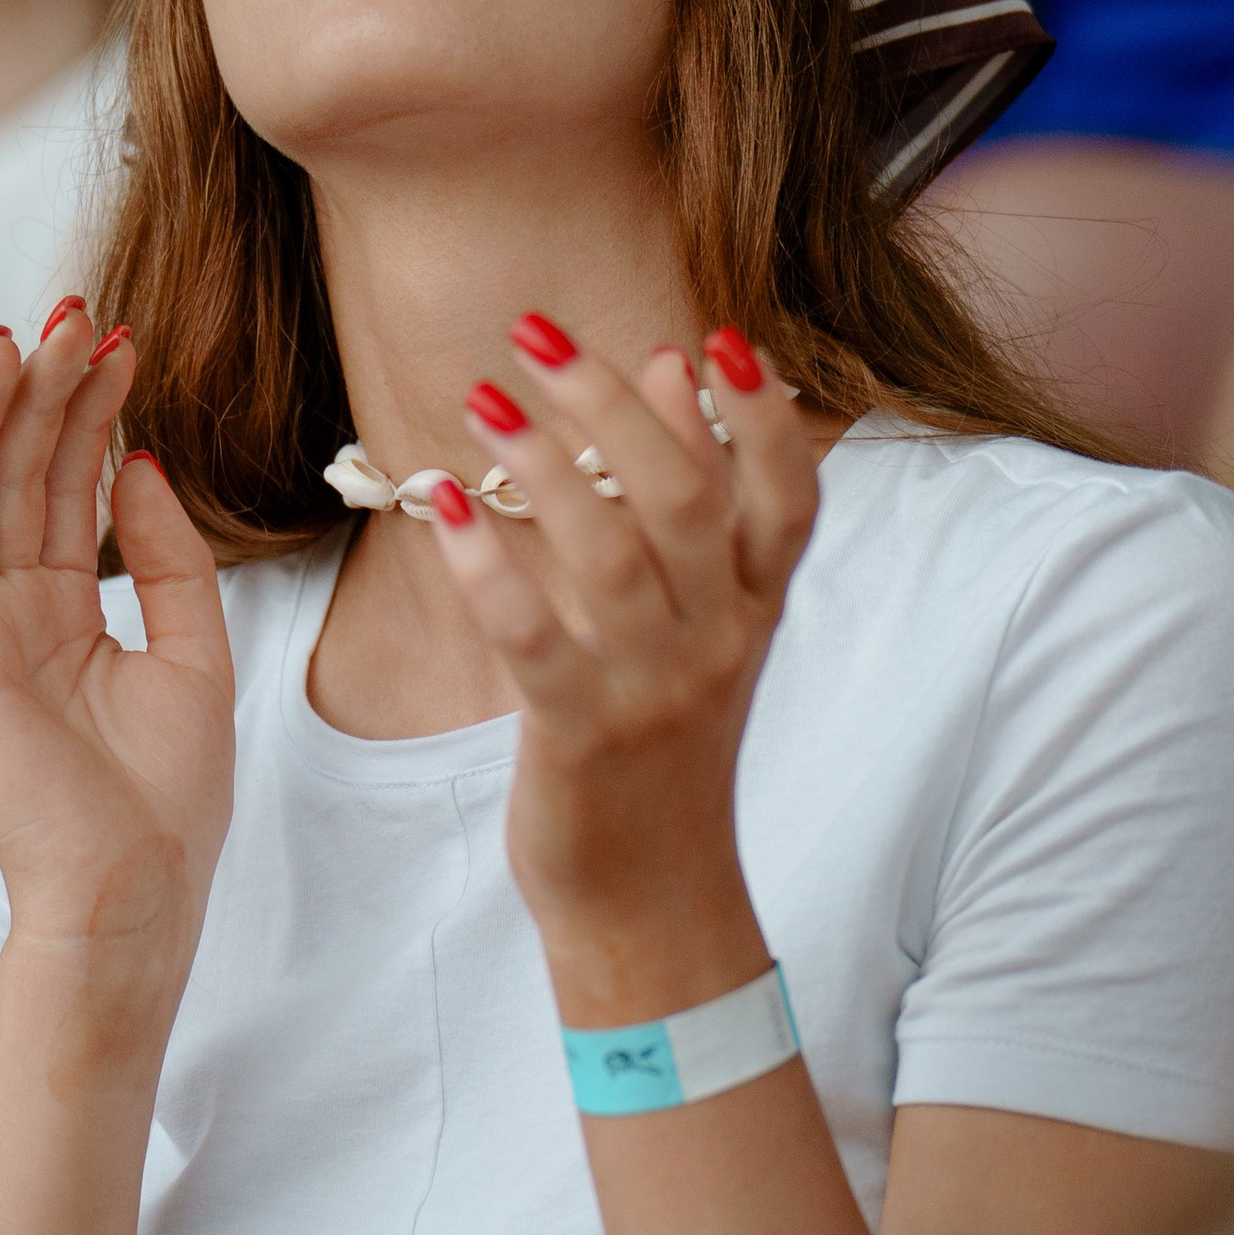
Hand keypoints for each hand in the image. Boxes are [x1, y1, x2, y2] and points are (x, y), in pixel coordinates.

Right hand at [0, 307, 234, 999]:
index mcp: (63, 613)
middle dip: (40, 389)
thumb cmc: (166, 799)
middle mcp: (8, 612)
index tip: (125, 341)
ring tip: (19, 336)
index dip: (89, 411)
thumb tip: (141, 463)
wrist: (136, 893)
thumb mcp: (196, 652)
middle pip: (14, 475)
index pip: (66, 486)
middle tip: (75, 311)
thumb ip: (171, 559)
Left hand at [426, 321, 818, 1018]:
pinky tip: (442, 506)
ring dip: (539, 466)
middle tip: (535, 333)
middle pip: (683, 498)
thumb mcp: (702, 627)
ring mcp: (655, 691)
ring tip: (481, 401)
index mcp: (756, 611)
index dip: (762, 415)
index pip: (790, 496)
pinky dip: (489, 566)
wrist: (656, 901)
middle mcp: (721, 643)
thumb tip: (676, 367)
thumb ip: (696, 503)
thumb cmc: (665, 747)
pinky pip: (533, 637)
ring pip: (608, 555)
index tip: (718, 335)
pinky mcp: (582, 736)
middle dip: (610, 405)